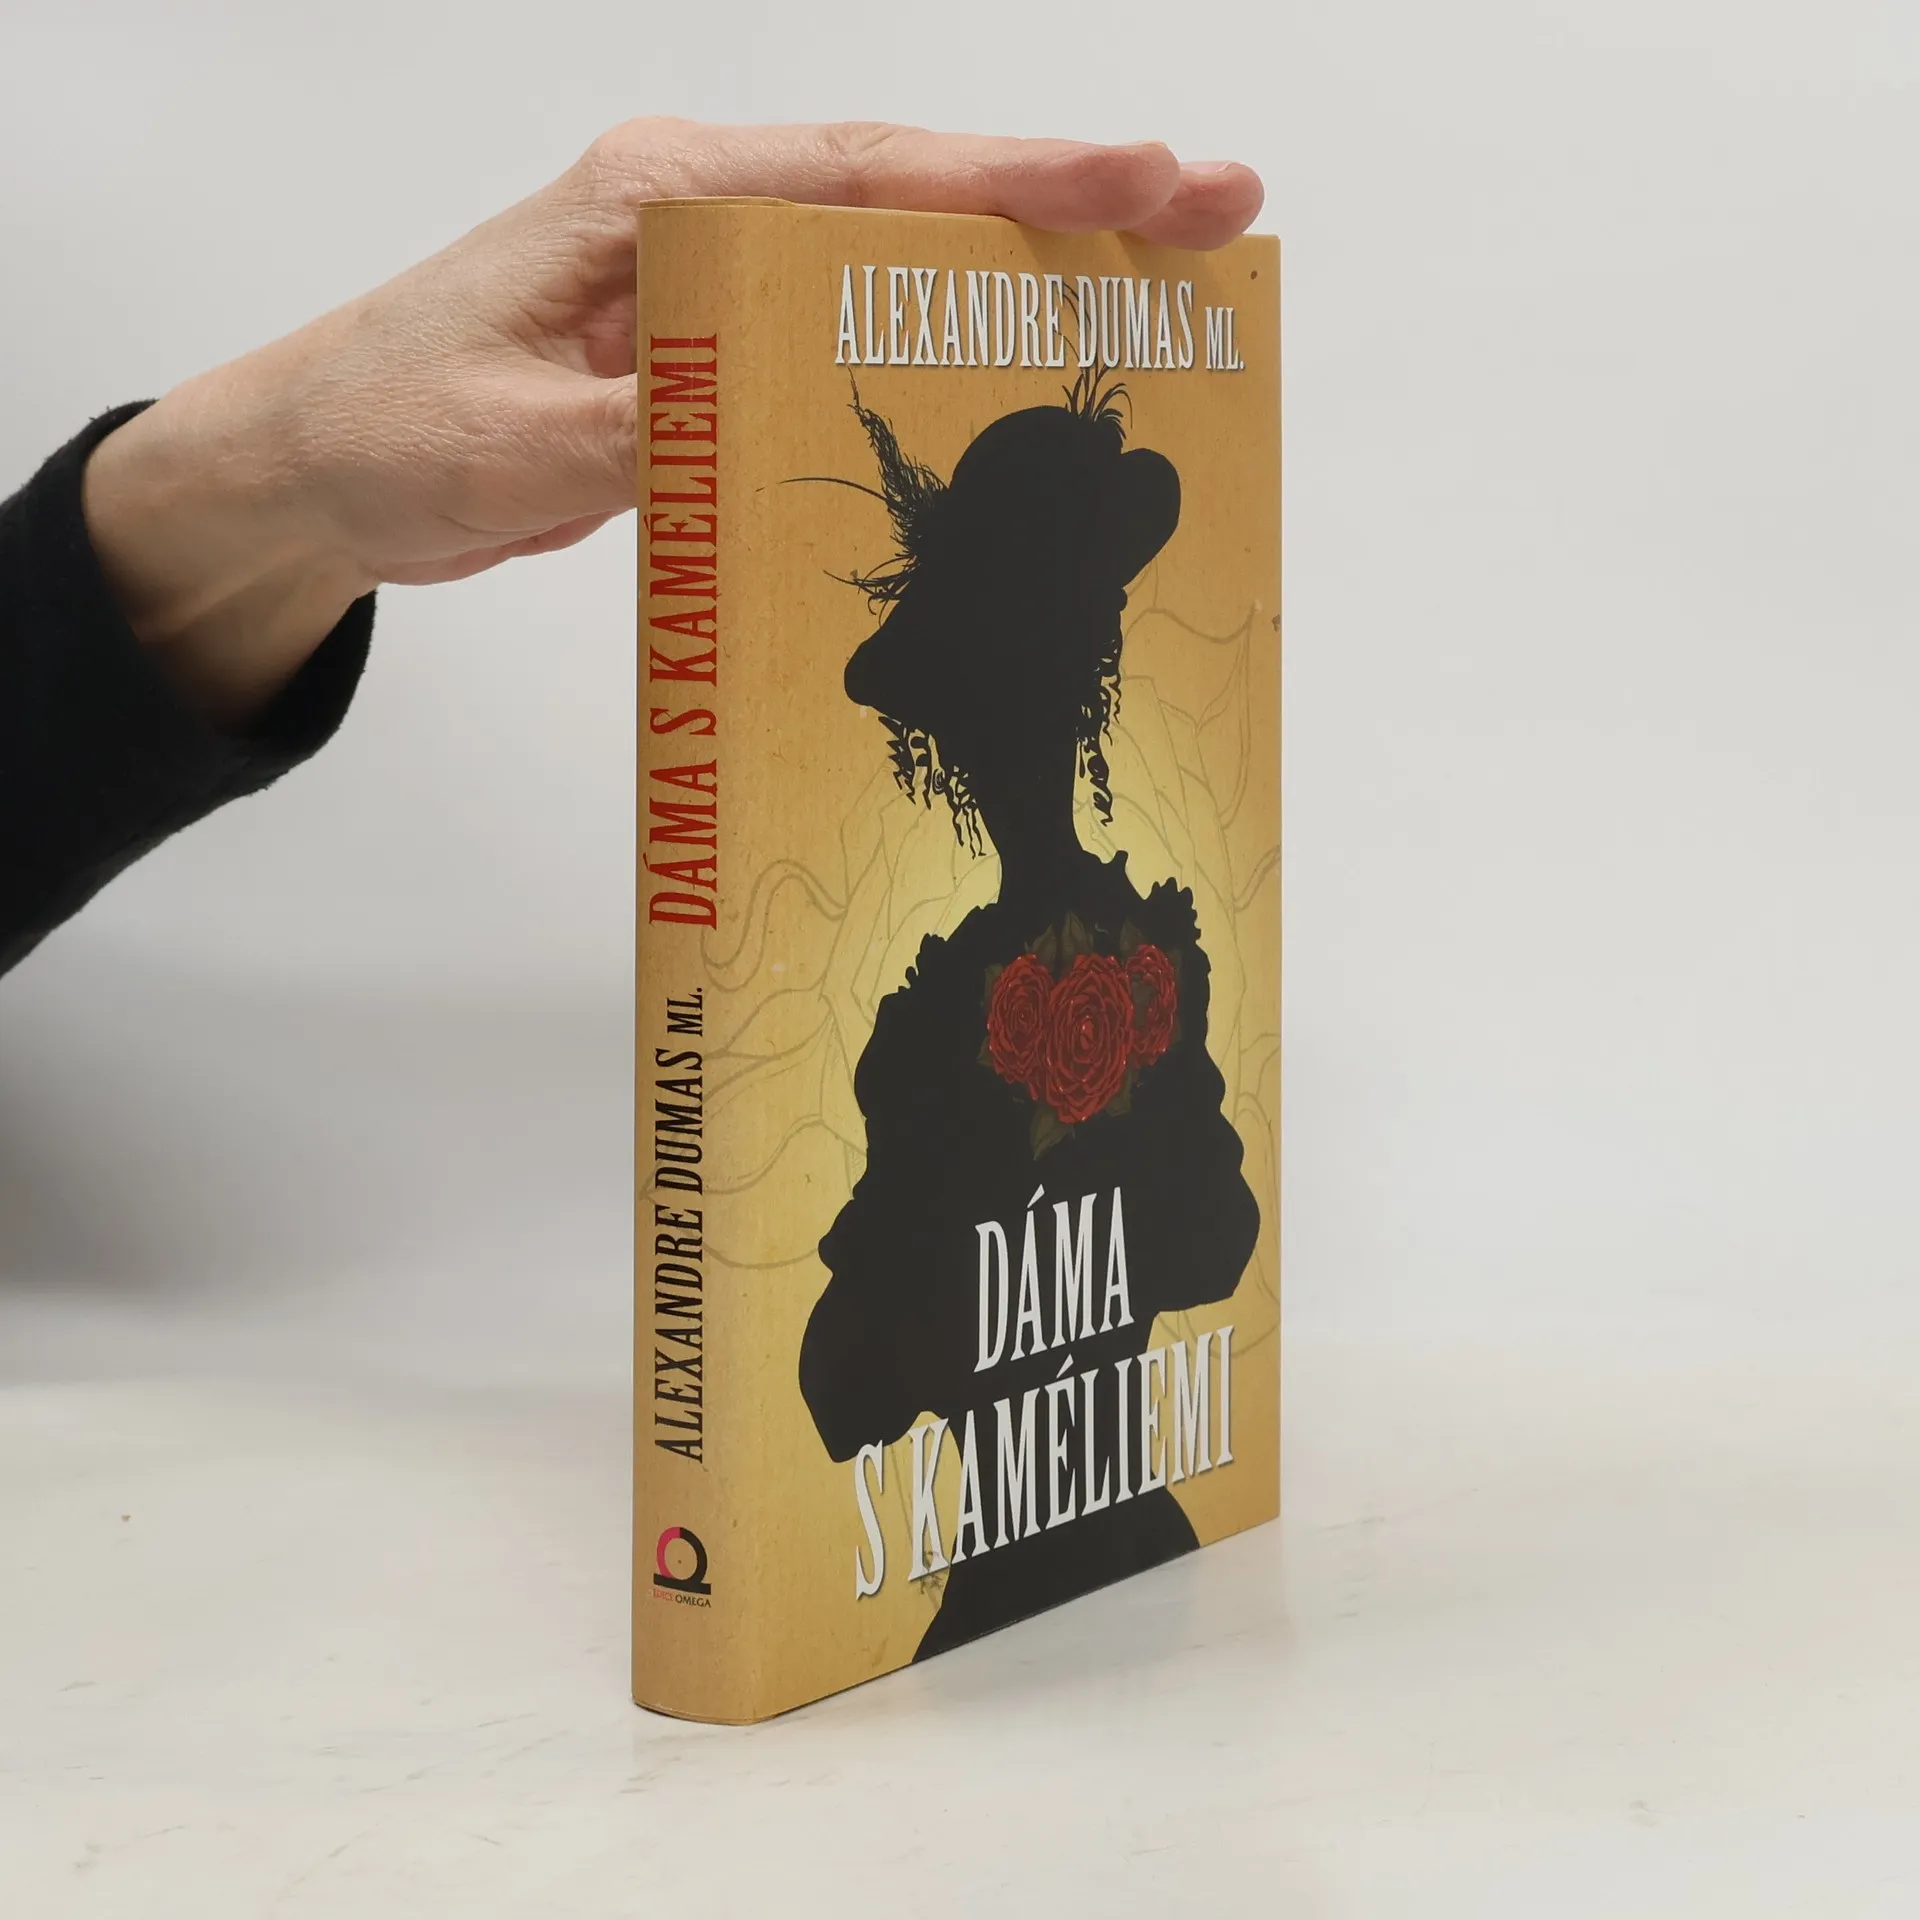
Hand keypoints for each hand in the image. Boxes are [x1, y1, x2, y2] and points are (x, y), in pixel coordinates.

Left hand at [81, 119, 1264, 725]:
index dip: (1013, 183)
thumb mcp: (508, 443)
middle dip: (1070, 202)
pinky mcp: (716, 348)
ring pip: (899, 259)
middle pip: (914, 194)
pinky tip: (1019, 371)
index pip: (864, 176)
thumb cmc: (391, 427)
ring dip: (1027, 272)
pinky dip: (947, 341)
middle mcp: (702, 218)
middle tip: (1220, 212)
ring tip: (1163, 291)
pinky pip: (855, 333)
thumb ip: (640, 433)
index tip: (1144, 182)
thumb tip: (757, 428)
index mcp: (659, 202)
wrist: (325, 467)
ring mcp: (715, 279)